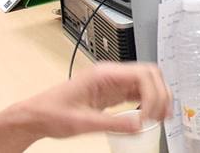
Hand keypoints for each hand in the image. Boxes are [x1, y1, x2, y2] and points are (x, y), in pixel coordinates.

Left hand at [0, 62, 171, 152]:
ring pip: (146, 81)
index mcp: (104, 74)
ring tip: (162, 116)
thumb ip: (113, 124)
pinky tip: (149, 115)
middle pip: (150, 74)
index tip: (151, 115)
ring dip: (157, 97)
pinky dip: (148, 102)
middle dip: (161, 94)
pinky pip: (137, 91)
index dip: (153, 94)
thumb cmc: (52, 113)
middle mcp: (111, 73)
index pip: (142, 74)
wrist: (36, 115)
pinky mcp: (112, 91)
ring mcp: (112, 81)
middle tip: (163, 116)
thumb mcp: (82, 123)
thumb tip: (140, 126)